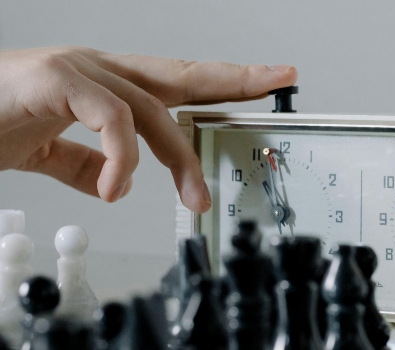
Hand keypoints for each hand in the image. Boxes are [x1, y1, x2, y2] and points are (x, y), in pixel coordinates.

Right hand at [0, 46, 296, 212]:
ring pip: (152, 108)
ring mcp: (79, 70)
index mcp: (104, 86)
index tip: (267, 81)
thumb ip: (85, 163)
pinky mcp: (56, 78)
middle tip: (278, 81)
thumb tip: (122, 181)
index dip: (224, 81)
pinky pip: (110, 117)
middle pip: (183, 75)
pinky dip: (121, 156)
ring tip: (193, 198)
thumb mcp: (48, 151)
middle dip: (235, 78)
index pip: (177, 82)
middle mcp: (99, 70)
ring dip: (179, 159)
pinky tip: (116, 187)